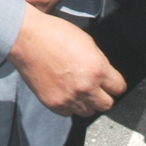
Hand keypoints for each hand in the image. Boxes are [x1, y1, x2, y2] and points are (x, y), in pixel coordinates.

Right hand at [8, 4, 125, 115]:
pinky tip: (63, 89)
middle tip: (94, 86)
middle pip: (107, 105)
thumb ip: (99, 60)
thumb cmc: (54, 33)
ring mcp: (69, 98)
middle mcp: (86, 87)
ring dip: (86, 101)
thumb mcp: (86, 40)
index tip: (110, 82)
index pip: (119, 88)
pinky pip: (69, 112)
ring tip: (77, 87)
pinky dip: (68, 104)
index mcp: (97, 68)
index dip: (114, 83)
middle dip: (103, 95)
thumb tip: (105, 73)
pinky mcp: (54, 104)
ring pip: (88, 112)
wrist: (26, 38)